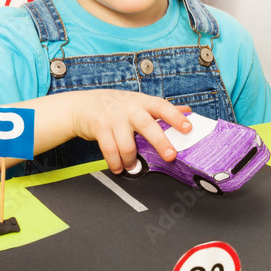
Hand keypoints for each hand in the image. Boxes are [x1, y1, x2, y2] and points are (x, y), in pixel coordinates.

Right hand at [69, 89, 190, 173]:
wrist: (82, 105)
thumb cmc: (116, 106)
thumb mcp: (139, 102)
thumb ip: (162, 109)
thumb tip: (188, 110)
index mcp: (142, 102)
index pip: (162, 107)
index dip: (176, 117)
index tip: (188, 128)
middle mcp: (129, 108)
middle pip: (148, 126)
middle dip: (160, 142)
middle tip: (170, 156)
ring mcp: (113, 117)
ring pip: (127, 144)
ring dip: (131, 160)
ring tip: (133, 167)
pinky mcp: (99, 127)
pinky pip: (110, 150)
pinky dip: (115, 163)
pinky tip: (118, 168)